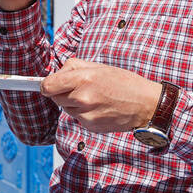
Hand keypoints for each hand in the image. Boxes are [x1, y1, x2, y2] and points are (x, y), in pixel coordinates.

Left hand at [39, 58, 162, 133]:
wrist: (145, 105)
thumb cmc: (124, 83)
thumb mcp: (99, 66)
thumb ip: (73, 68)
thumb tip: (55, 74)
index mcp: (83, 79)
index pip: (47, 86)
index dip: (47, 85)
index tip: (50, 84)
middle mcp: (82, 98)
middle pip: (55, 98)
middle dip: (62, 93)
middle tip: (80, 88)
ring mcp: (86, 114)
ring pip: (66, 109)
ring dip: (73, 104)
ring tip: (94, 97)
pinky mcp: (90, 126)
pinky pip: (77, 118)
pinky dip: (84, 114)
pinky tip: (100, 108)